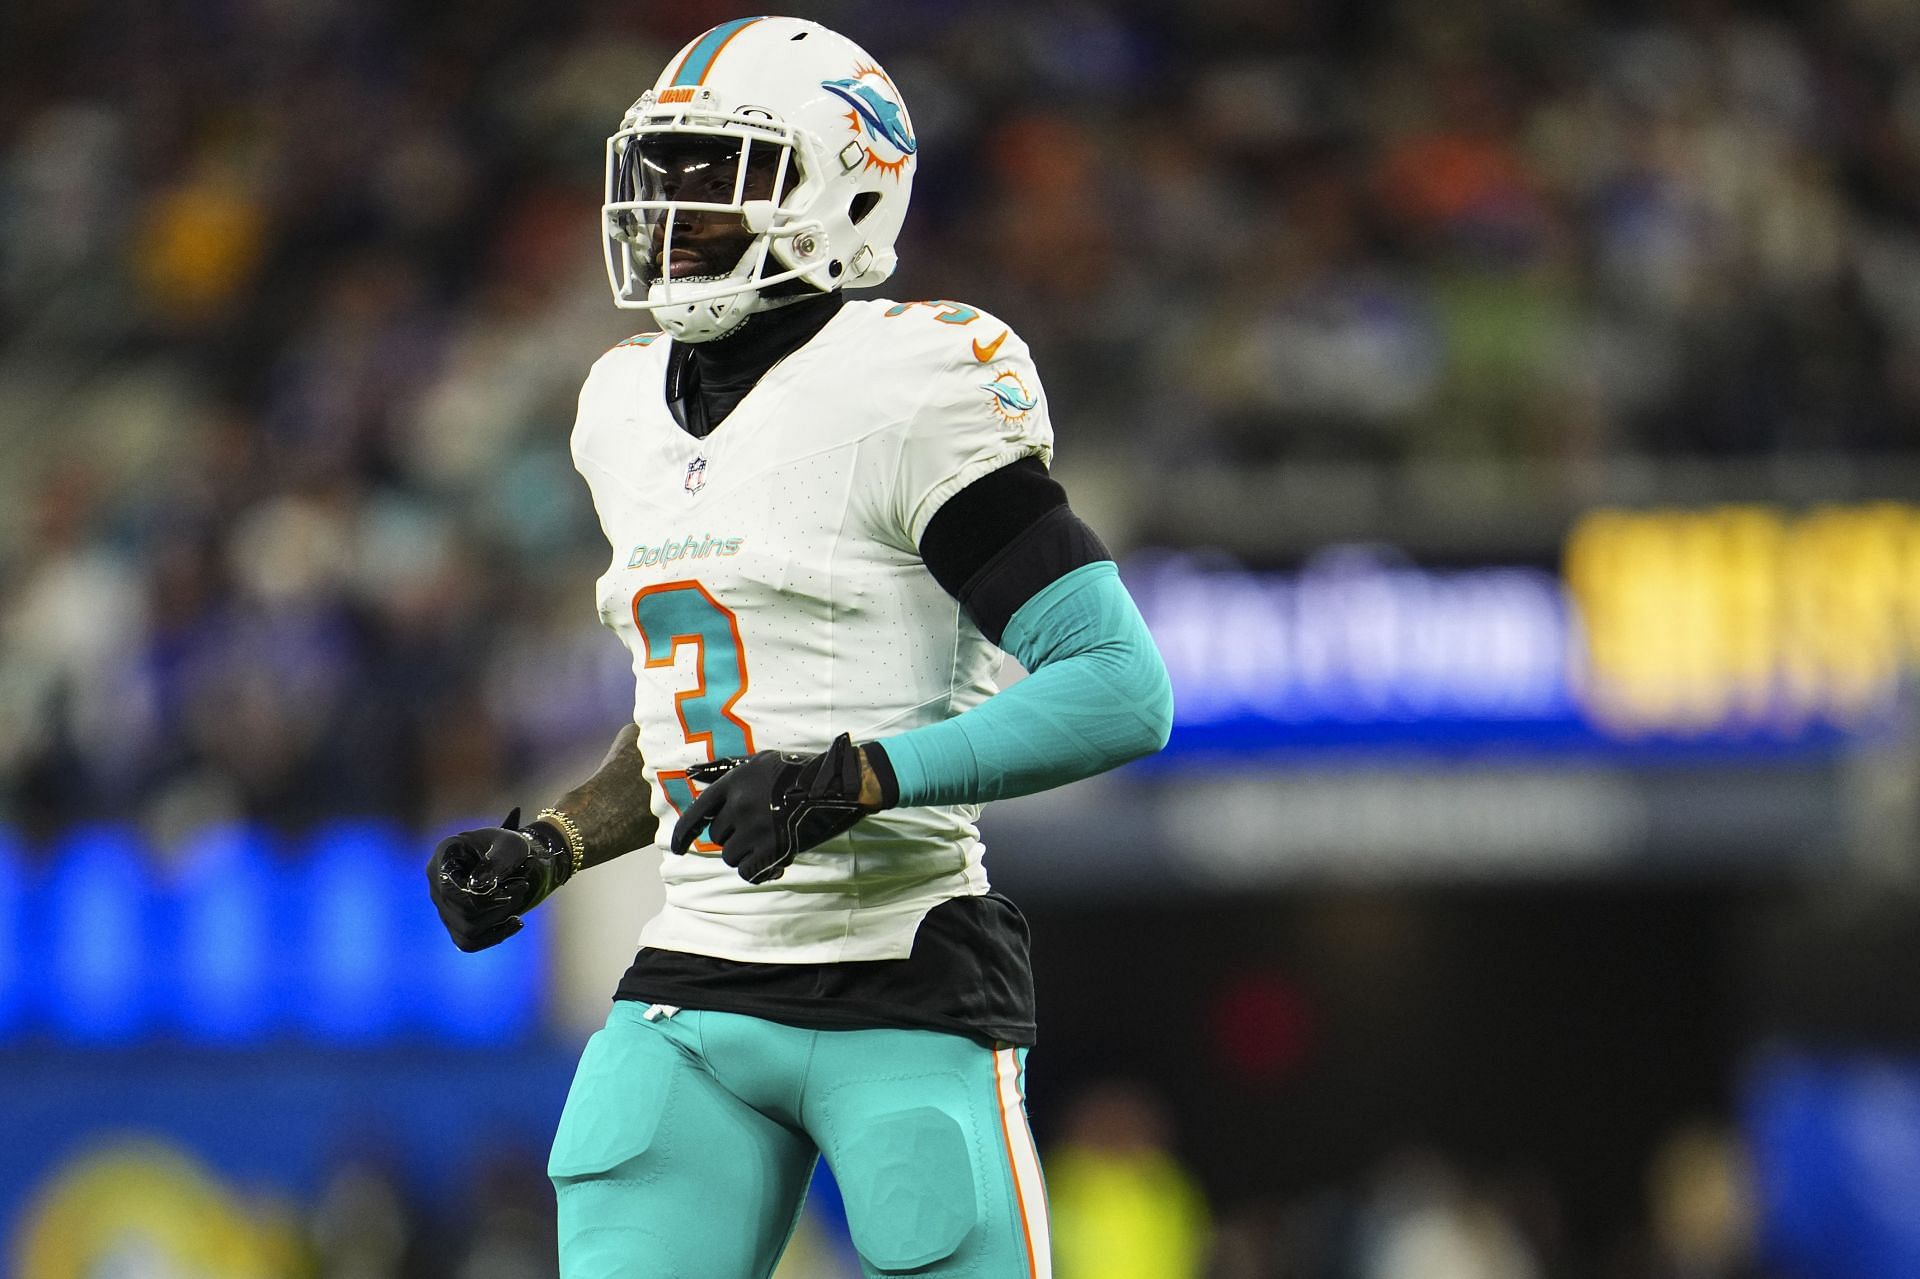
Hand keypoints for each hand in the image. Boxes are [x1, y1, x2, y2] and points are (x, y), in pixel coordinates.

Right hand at [426, 808, 572, 950]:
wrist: (508, 855)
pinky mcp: (453, 922)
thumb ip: (498, 860)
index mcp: (444, 857)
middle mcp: (436, 884)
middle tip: (523, 887)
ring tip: (519, 899)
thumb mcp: (511, 845)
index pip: (451, 890)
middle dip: (499, 905)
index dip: (484, 896)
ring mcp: (443, 906)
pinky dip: (495, 936)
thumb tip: (478, 886)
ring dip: (500, 919)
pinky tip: (515, 922)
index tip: (516, 884)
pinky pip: (468, 943)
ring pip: (466, 931)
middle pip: (462, 913)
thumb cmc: (508, 846)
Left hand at [670, 733, 870, 882]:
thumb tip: (692, 775)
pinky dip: (759, 871)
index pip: (697, 813)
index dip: (683, 835)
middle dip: (734, 839)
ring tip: (769, 843)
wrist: (837, 784)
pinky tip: (774, 864)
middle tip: (759, 832)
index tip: (677, 850)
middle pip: (718, 838)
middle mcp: (740, 806)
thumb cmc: (799, 770)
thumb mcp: (760, 762)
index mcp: (734, 783)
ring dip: (747, 855)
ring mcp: (756, 829)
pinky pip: (749, 872)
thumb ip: (726, 772)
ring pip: (732, 856)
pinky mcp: (773, 849)